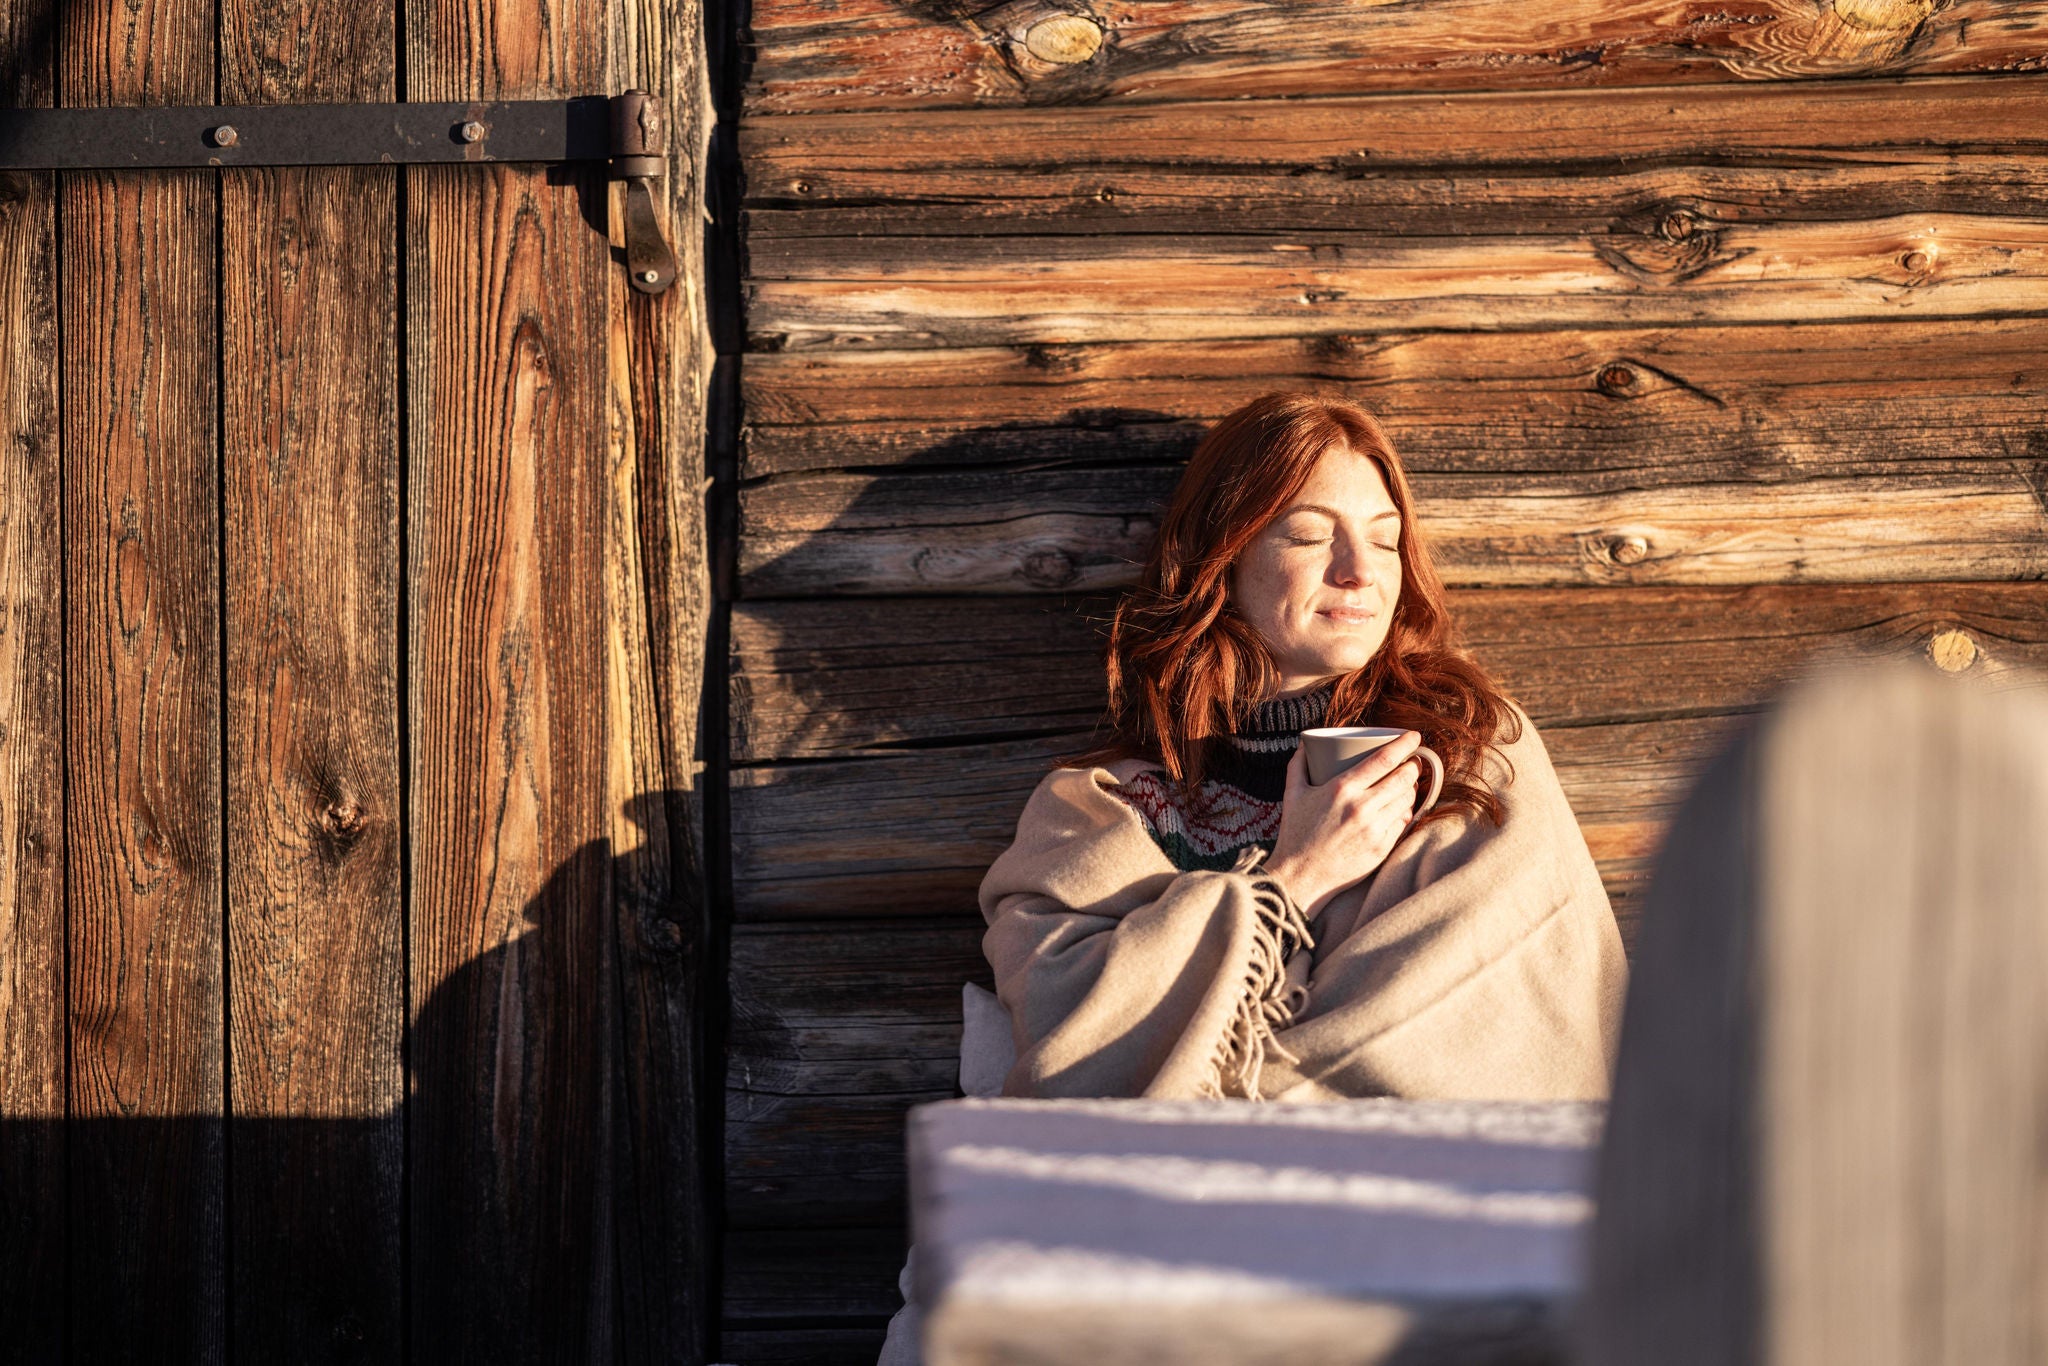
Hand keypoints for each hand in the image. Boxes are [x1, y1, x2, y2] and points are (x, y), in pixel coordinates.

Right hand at [1261, 733, 1425, 919]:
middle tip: (1413, 761)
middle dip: (1414, 766)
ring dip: (1411, 788)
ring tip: (1407, 783)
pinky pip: (1403, 823)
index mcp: (1341, 789)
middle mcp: (1361, 808)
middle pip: (1403, 778)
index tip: (1415, 736)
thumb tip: (1305, 744)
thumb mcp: (1292, 795)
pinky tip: (1400, 807)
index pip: (1384, 760)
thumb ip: (1298, 766)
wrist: (1301, 877)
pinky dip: (1404, 812)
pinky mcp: (1381, 848)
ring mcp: (1374, 830)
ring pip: (1406, 800)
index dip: (1404, 744)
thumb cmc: (1296, 834)